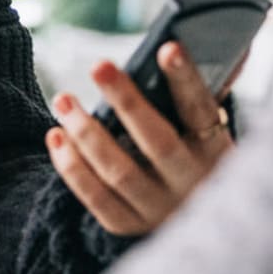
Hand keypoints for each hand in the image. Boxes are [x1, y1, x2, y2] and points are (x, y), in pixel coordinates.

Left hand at [45, 42, 236, 235]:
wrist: (199, 225)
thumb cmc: (190, 161)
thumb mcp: (202, 136)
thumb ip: (188, 100)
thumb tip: (172, 48)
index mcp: (216, 152)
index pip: (201, 111)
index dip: (185, 80)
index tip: (167, 48)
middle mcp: (190, 184)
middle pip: (156, 141)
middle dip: (126, 100)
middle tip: (99, 65)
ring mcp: (158, 208)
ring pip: (118, 170)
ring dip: (86, 132)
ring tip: (64, 100)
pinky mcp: (128, 225)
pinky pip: (94, 197)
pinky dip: (71, 167)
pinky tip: (56, 137)